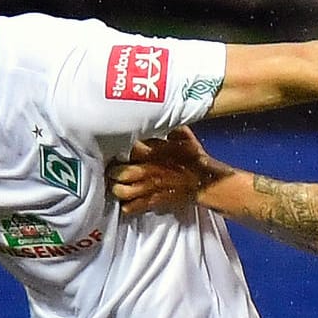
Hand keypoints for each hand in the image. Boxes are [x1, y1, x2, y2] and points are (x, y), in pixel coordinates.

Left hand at [108, 127, 225, 214]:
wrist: (206, 181)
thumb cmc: (194, 157)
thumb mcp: (182, 134)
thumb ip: (167, 124)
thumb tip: (158, 110)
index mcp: (153, 150)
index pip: (125, 146)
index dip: (116, 145)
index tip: (112, 145)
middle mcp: (147, 168)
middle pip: (117, 170)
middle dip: (112, 170)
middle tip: (111, 168)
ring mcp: (149, 187)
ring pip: (120, 190)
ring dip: (115, 188)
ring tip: (115, 185)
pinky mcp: (153, 202)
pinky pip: (132, 207)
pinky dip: (126, 205)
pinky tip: (126, 201)